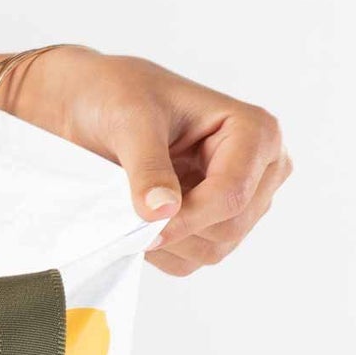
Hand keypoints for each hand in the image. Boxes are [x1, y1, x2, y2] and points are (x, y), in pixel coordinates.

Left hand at [12, 46, 290, 275]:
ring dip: (166, 241)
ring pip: (214, 250)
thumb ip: (147, 167)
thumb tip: (162, 213)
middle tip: (127, 214)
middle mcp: (261, 168)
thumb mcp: (129, 122)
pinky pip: (194, 259)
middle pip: (229, 228)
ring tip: (131, 208)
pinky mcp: (216, 222)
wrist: (94, 102)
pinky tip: (137, 221)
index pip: (232, 195)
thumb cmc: (119, 95)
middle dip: (176, 229)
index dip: (187, 218)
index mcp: (256, 132)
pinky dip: (161, 250)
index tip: (141, 225)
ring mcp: (242, 199)